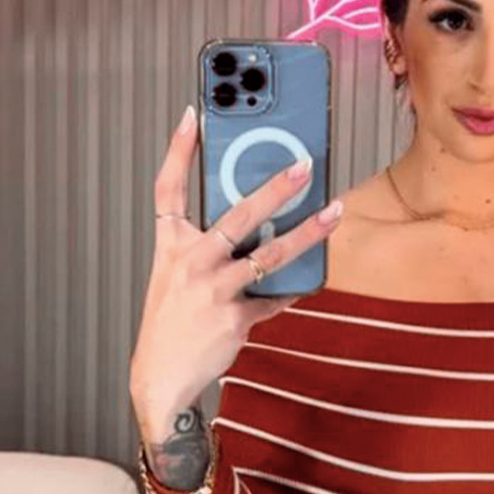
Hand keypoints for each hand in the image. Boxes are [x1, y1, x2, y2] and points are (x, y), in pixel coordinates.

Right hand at [129, 104, 342, 417]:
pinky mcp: (235, 318)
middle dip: (273, 188)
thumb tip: (256, 226)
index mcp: (170, 247)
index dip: (178, 151)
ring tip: (334, 213)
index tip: (193, 116)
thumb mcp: (176, 277)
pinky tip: (312, 279)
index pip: (168, 189)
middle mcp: (191, 263)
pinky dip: (294, 289)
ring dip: (307, 233)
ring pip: (270, 255)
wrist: (159, 378)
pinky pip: (275, 297)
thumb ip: (208, 249)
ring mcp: (214, 291)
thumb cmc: (170, 323)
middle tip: (303, 165)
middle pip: (236, 215)